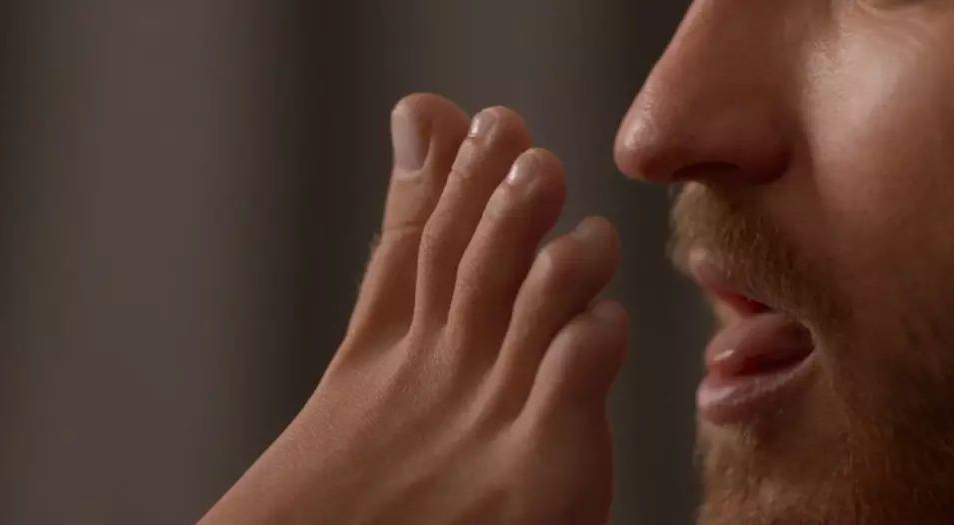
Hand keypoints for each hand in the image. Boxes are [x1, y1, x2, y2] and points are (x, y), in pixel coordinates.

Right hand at [201, 94, 626, 524]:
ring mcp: (482, 422)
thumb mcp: (358, 397)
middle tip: (520, 145)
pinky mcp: (536, 476)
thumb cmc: (350, 507)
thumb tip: (395, 158)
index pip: (417, 246)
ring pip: (532, 300)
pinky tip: (603, 325)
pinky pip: (574, 377)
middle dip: (499, 190)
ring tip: (589, 238)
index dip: (447, 176)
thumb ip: (395, 282)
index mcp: (379, 363)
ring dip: (563, 253)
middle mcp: (428, 380)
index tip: (471, 118)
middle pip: (469, 257)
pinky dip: (595, 333)